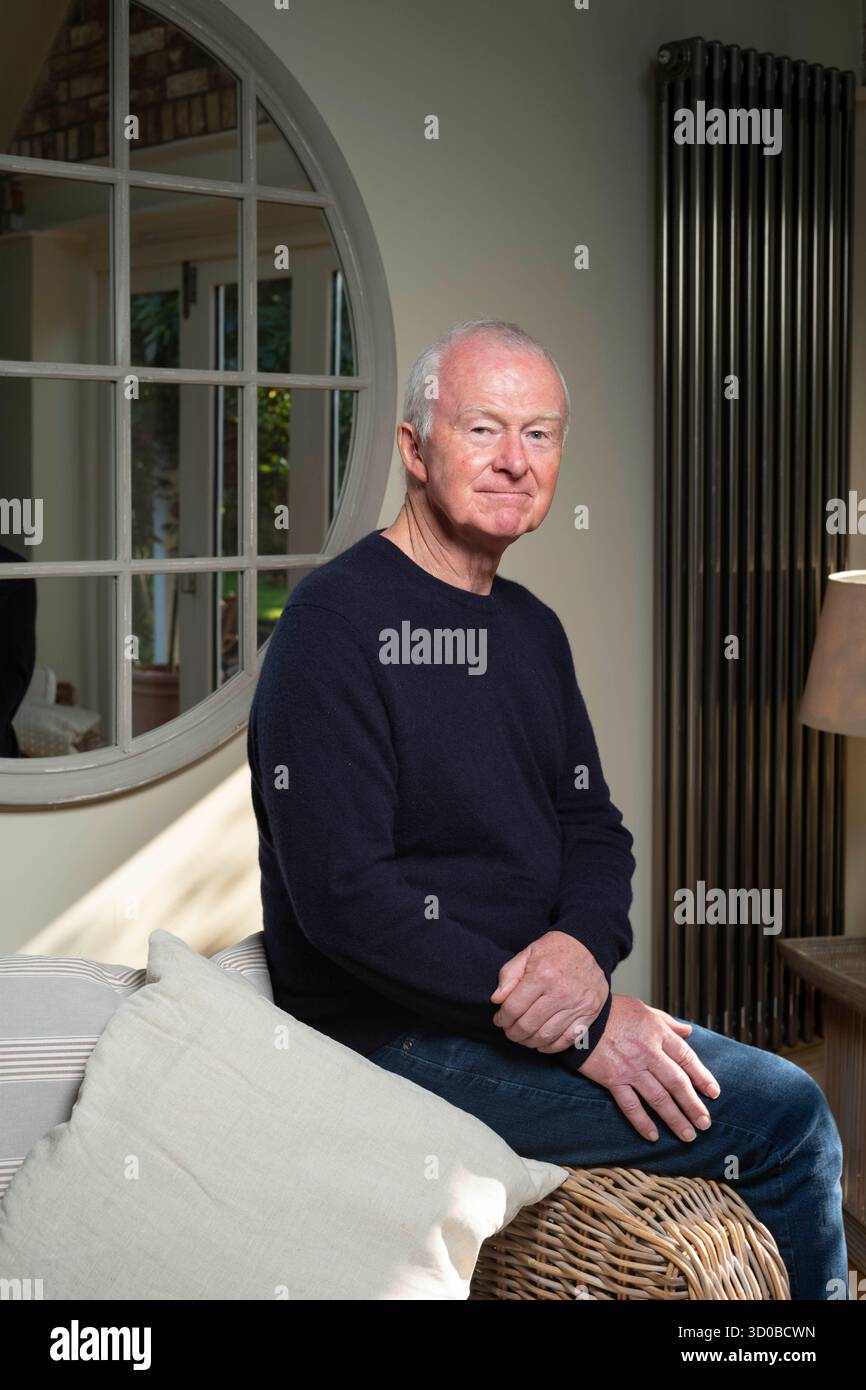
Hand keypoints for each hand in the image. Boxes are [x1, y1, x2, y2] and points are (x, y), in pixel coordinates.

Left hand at [489, 930, 607, 1052]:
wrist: (589, 946)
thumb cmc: (555, 950)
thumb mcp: (527, 953)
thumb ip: (509, 975)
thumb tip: (497, 1000)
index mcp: (542, 975)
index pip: (513, 1008)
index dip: (502, 1018)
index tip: (499, 1020)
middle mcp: (560, 992)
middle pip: (528, 1025)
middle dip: (513, 1033)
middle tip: (509, 1031)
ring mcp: (577, 1004)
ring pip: (546, 1036)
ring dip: (529, 1041)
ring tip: (523, 1037)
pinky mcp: (589, 1013)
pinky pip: (568, 1039)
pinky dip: (552, 1047)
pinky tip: (541, 1043)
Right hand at [575, 995, 720, 1142]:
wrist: (581, 1015)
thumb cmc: (612, 1010)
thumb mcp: (644, 1009)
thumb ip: (668, 1022)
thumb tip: (688, 1031)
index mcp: (658, 1033)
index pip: (687, 1058)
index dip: (702, 1077)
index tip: (713, 1093)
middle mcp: (648, 1052)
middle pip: (677, 1083)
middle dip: (693, 1105)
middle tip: (705, 1123)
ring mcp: (631, 1068)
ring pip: (658, 1098)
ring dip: (675, 1118)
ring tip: (688, 1135)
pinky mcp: (613, 1079)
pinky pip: (630, 1105)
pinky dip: (642, 1122)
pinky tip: (653, 1135)